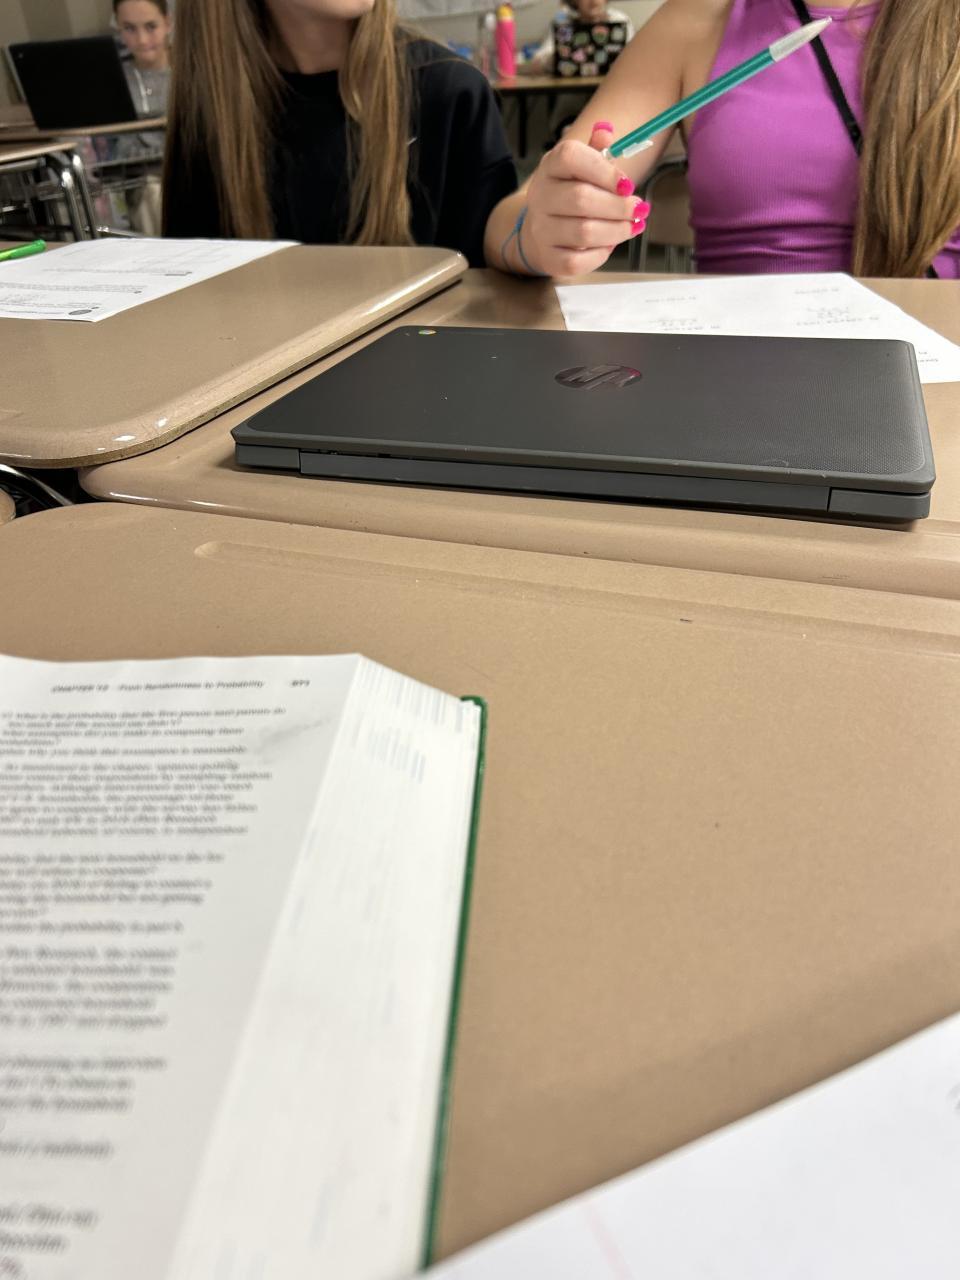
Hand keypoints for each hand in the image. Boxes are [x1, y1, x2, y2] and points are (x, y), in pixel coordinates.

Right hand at [519, 122, 649, 275]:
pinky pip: (577, 261)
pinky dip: (601, 254)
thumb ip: (597, 151)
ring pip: (583, 232)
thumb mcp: (584, 167)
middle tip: (639, 209)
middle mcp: (541, 196)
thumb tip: (606, 131)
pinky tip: (610, 244)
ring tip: (631, 227)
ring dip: (616, 231)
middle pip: (581, 199)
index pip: (572, 158)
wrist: (544, 229)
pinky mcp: (549, 257)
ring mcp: (542, 228)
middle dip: (618, 206)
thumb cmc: (572, 193)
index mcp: (551, 166)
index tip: (628, 185)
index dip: (604, 171)